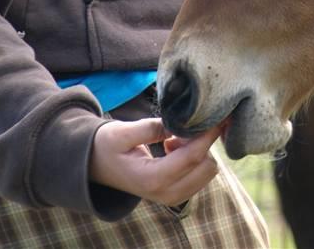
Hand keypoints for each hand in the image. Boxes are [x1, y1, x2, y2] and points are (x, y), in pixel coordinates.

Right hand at [89, 117, 221, 204]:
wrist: (96, 165)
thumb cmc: (107, 145)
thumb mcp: (122, 131)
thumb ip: (151, 128)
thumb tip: (180, 122)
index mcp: (151, 179)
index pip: (192, 157)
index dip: (207, 135)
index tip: (217, 115)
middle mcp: (164, 193)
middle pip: (206, 168)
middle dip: (204, 143)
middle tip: (185, 126)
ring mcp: (170, 197)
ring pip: (207, 173)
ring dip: (199, 151)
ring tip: (173, 138)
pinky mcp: (174, 193)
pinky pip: (199, 175)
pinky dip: (195, 158)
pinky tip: (173, 146)